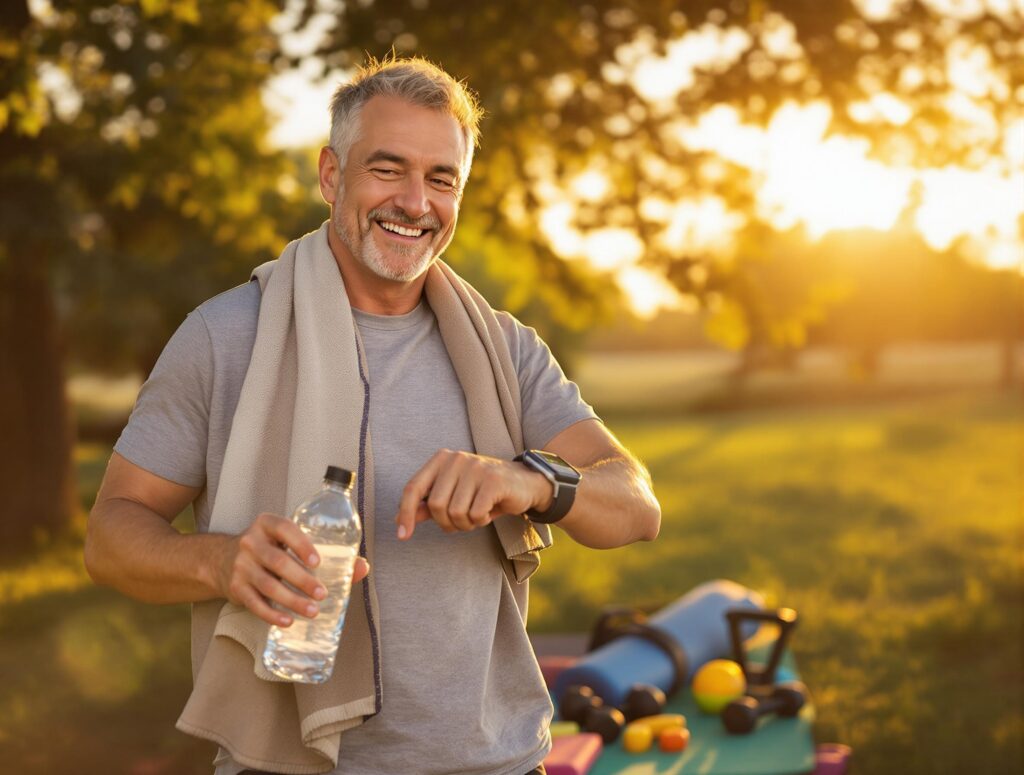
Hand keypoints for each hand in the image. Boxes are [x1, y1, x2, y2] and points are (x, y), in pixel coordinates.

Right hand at [216, 512, 369, 626]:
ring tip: (312, 611)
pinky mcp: (235, 587)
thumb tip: (362, 567)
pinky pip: (254, 603)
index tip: (318, 562)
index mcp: (268, 524)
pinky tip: (287, 621)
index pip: (285, 529)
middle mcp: (251, 541)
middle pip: (278, 562)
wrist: (222, 559)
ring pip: (268, 585)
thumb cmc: (271, 548)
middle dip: (301, 580)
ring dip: (291, 600)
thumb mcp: (289, 542)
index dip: (302, 545)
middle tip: (322, 594)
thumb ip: (325, 552)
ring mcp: (240, 565)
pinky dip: (271, 614)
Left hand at [395, 449, 552, 539]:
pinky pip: (475, 514)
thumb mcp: (453, 495)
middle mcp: (456, 459)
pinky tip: (489, 512)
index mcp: (441, 459)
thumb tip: (399, 519)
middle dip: (447, 523)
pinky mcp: (493, 481)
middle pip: (435, 506)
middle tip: (462, 522)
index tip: (403, 536)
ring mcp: (475, 468)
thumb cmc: (483, 491)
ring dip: (466, 524)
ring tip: (477, 515)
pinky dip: (480, 521)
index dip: (406, 513)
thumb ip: (427, 504)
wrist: (524, 483)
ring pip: (455, 513)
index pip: (413, 488)